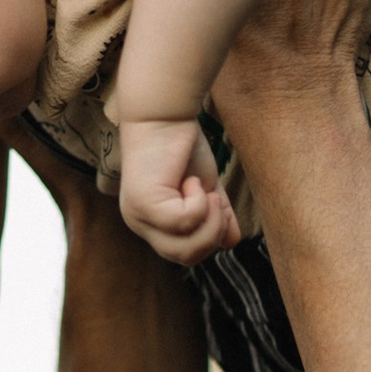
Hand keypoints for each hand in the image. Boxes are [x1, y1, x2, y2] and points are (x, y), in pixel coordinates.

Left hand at [117, 116, 240, 263]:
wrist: (164, 114)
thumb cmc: (183, 146)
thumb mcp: (206, 188)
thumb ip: (217, 215)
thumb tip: (232, 242)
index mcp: (152, 224)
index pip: (186, 254)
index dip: (211, 236)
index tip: (217, 203)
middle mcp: (140, 224)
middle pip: (186, 257)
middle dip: (213, 234)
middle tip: (217, 201)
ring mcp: (138, 216)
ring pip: (184, 248)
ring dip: (209, 221)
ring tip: (207, 192)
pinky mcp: (143, 204)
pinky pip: (182, 223)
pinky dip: (198, 203)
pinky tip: (191, 181)